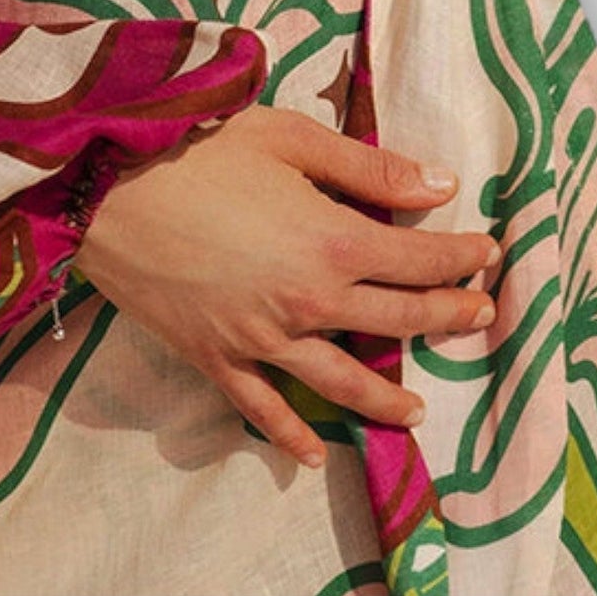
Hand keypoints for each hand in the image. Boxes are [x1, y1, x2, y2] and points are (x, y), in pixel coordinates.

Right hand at [73, 105, 498, 468]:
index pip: (419, 260)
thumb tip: (441, 187)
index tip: (489, 253)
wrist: (107, 192)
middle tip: (482, 317)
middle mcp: (307, 302)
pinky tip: (313, 455)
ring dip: (386, 397)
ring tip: (418, 410)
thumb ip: (372, 169)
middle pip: (396, 319)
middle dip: (447, 317)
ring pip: (341, 381)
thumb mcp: (295, 140)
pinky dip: (290, 435)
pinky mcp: (217, 359)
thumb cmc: (204, 151)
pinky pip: (262, 409)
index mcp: (333, 242)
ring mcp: (261, 339)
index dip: (461, 257)